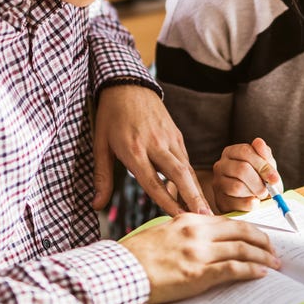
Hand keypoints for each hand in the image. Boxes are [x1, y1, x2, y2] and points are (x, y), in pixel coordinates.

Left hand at [92, 84, 211, 215]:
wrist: (127, 84)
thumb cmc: (111, 116)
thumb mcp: (100, 145)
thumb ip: (101, 177)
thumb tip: (96, 205)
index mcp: (134, 149)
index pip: (152, 181)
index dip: (167, 202)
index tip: (179, 219)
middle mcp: (155, 144)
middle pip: (179, 174)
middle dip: (194, 197)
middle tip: (206, 218)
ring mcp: (169, 138)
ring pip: (188, 168)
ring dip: (198, 190)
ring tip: (207, 212)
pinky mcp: (176, 134)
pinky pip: (186, 159)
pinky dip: (193, 178)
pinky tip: (197, 194)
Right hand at [119, 213, 278, 303]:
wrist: (122, 269)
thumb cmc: (137, 253)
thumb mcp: (163, 231)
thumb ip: (185, 231)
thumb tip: (203, 239)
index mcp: (189, 220)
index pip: (227, 221)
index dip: (247, 228)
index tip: (257, 235)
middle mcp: (197, 232)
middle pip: (240, 231)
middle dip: (261, 240)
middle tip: (273, 248)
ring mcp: (199, 252)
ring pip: (242, 249)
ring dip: (262, 256)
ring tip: (274, 262)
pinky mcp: (199, 273)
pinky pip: (234, 269)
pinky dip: (251, 270)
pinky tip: (261, 272)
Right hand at [210, 137, 280, 213]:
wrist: (254, 200)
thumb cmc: (260, 179)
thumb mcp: (266, 166)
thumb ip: (264, 154)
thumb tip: (258, 142)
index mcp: (231, 152)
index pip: (245, 152)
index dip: (263, 165)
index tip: (275, 179)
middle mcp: (221, 165)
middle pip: (241, 169)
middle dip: (259, 182)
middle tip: (268, 190)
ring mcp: (217, 183)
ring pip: (237, 187)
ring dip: (254, 193)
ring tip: (260, 195)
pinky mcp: (219, 200)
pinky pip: (235, 203)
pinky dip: (249, 204)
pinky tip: (254, 203)